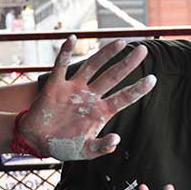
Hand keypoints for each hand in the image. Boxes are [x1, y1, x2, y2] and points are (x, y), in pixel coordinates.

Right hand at [20, 36, 155, 160]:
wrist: (37, 141)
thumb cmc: (64, 146)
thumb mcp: (85, 151)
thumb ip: (101, 147)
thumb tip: (116, 140)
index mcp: (101, 112)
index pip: (124, 98)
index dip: (138, 89)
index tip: (153, 79)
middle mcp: (90, 96)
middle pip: (113, 76)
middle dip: (127, 64)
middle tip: (143, 50)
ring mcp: (74, 89)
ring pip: (92, 66)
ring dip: (105, 54)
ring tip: (121, 42)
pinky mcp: (55, 86)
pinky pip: (60, 66)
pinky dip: (65, 52)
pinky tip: (72, 38)